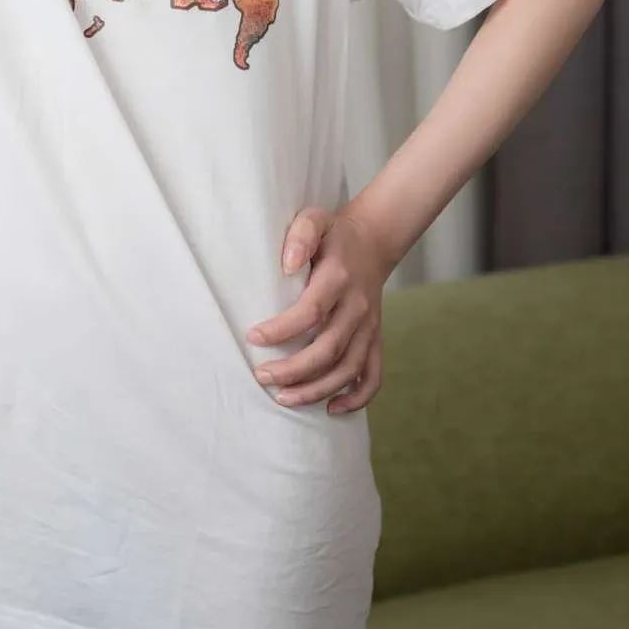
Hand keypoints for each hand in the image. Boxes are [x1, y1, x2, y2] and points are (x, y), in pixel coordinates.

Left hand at [246, 208, 386, 413]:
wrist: (373, 242)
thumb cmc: (334, 235)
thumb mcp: (315, 219)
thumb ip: (301, 235)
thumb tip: (286, 265)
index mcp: (339, 278)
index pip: (311, 311)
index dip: (282, 329)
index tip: (252, 338)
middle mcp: (357, 306)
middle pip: (328, 348)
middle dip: (293, 369)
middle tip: (261, 376)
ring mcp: (369, 326)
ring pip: (348, 369)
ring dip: (317, 389)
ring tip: (283, 398)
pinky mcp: (376, 339)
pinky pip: (373, 376)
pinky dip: (357, 398)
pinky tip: (331, 409)